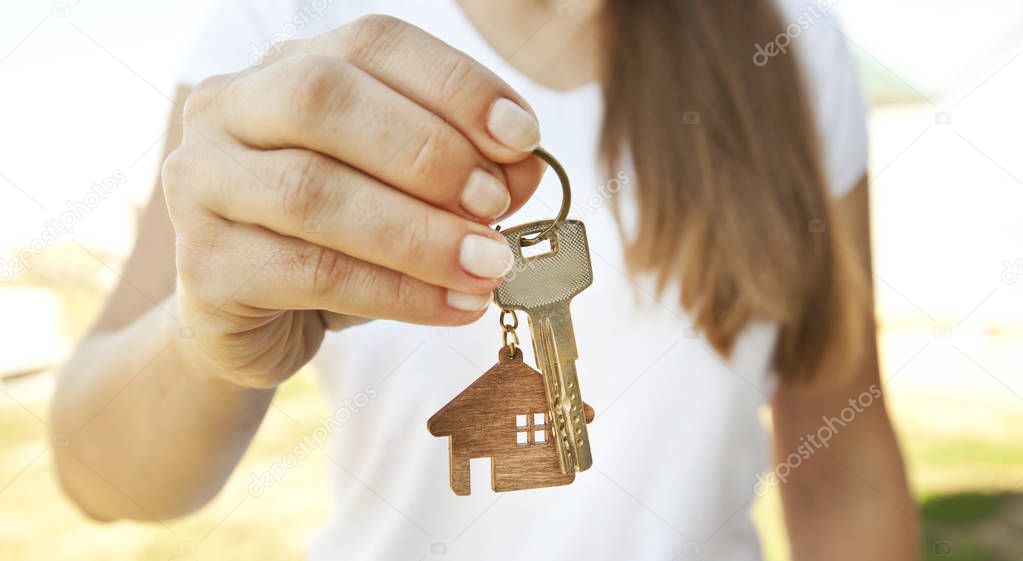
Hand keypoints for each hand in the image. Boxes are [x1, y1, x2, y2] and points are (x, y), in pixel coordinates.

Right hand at [162, 15, 544, 387]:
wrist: (248, 321)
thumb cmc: (332, 242)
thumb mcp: (398, 196)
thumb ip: (458, 172)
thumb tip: (524, 172)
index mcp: (284, 68)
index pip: (370, 44)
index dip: (453, 83)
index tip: (522, 136)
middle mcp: (228, 109)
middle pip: (323, 99)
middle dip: (428, 152)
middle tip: (496, 203)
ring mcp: (201, 184)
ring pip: (314, 193)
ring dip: (421, 234)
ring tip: (489, 265)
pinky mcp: (203, 265)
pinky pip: (310, 273)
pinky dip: (397, 293)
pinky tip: (453, 307)